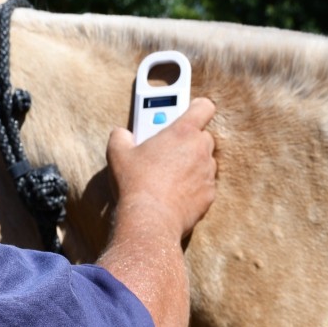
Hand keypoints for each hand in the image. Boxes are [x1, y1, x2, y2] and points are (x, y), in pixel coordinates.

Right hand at [107, 97, 216, 239]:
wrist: (150, 219)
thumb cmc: (136, 183)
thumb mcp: (118, 154)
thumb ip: (121, 136)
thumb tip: (121, 134)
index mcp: (183, 132)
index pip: (204, 107)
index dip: (197, 108)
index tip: (187, 113)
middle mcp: (200, 149)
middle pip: (203, 136)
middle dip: (188, 141)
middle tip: (167, 150)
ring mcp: (208, 173)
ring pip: (205, 162)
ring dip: (192, 164)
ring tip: (169, 175)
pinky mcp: (209, 195)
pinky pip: (204, 185)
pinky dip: (194, 187)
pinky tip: (175, 194)